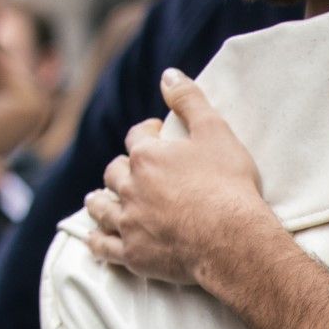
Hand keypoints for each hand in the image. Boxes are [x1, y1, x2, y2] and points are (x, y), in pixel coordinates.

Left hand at [84, 68, 267, 289]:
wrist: (233, 240)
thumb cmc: (229, 186)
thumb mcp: (216, 132)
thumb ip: (189, 100)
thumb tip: (168, 73)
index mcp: (147, 156)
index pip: (137, 138)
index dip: (147, 134)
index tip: (159, 136)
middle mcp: (131, 187)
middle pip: (114, 172)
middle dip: (121, 169)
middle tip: (133, 173)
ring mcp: (129, 223)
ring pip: (101, 208)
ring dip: (99, 201)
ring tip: (100, 199)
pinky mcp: (133, 255)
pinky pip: (103, 247)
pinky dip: (96, 241)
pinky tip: (94, 239)